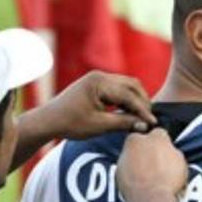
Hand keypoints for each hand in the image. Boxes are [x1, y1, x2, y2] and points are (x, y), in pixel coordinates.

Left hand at [43, 70, 157, 138]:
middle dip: (142, 102)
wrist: (48, 121)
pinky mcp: (96, 84)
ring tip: (142, 117)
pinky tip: (129, 112)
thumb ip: (123, 123)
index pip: (128, 94)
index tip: (153, 123)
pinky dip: (126, 99)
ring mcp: (97, 78)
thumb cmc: (70, 124)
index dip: (143, 109)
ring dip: (135, 100)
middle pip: (131, 85)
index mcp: (99, 83)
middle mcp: (99, 76)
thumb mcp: (99, 126)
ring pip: (126, 85)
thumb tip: (145, 125)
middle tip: (150, 119)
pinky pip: (117, 88)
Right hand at [116, 127, 187, 201]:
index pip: (136, 137)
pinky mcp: (182, 160)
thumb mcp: (121, 169)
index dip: (137, 146)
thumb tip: (132, 160)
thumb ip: (128, 158)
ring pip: (170, 148)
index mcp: (135, 141)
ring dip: (166, 157)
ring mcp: (170, 148)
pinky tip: (169, 179)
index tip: (137, 154)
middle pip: (157, 134)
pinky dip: (175, 168)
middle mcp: (154, 139)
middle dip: (156, 143)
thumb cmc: (133, 186)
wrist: (151, 197)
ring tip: (161, 173)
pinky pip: (178, 161)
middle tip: (152, 157)